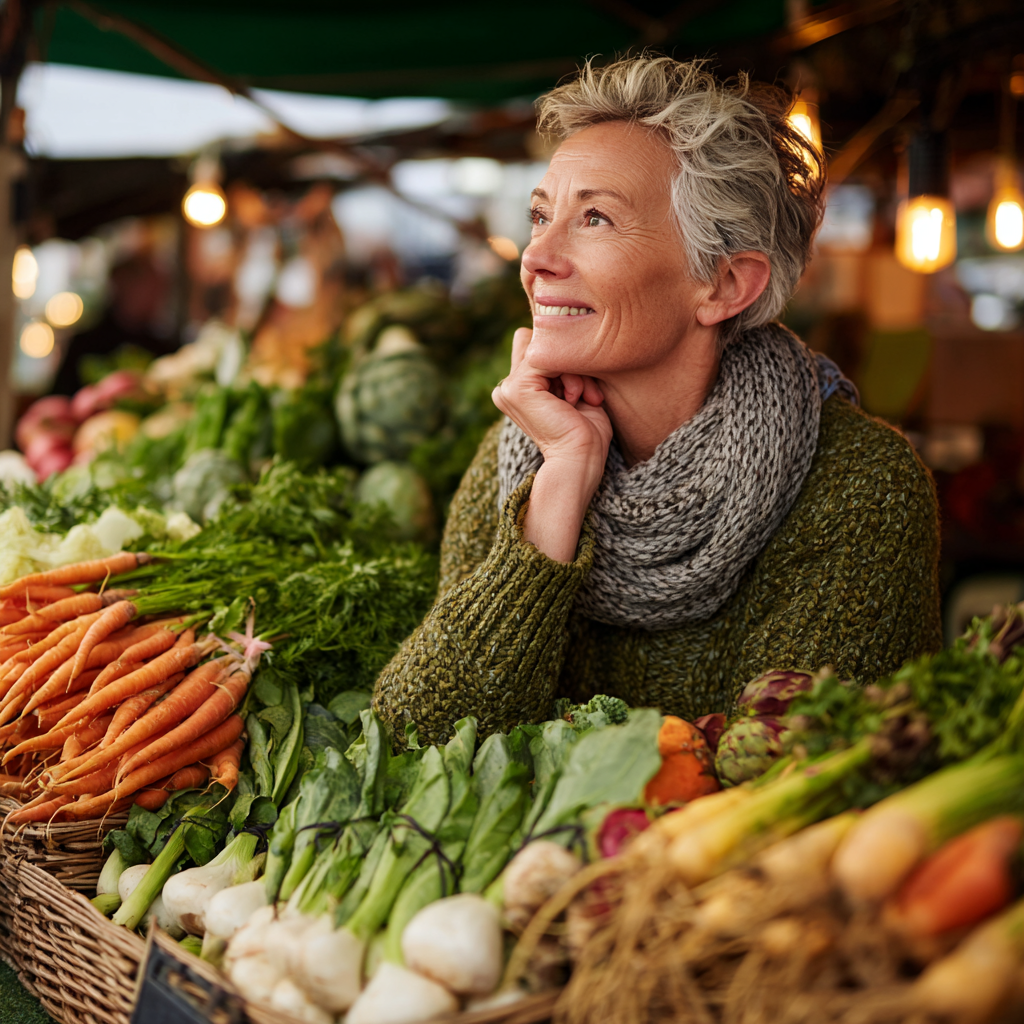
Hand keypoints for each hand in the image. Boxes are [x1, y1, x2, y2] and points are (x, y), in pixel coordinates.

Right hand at [492, 328, 611, 560]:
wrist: (581, 461)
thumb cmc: (585, 433)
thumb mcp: (574, 389)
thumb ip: (561, 365)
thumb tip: (557, 333)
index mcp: (517, 390)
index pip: (539, 347)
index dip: (566, 359)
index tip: (584, 388)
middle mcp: (507, 388)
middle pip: (543, 344)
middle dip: (570, 362)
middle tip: (585, 393)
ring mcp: (508, 388)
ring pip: (548, 349)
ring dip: (573, 371)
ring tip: (581, 398)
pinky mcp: (517, 388)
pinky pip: (547, 357)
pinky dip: (569, 374)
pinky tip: (573, 399)